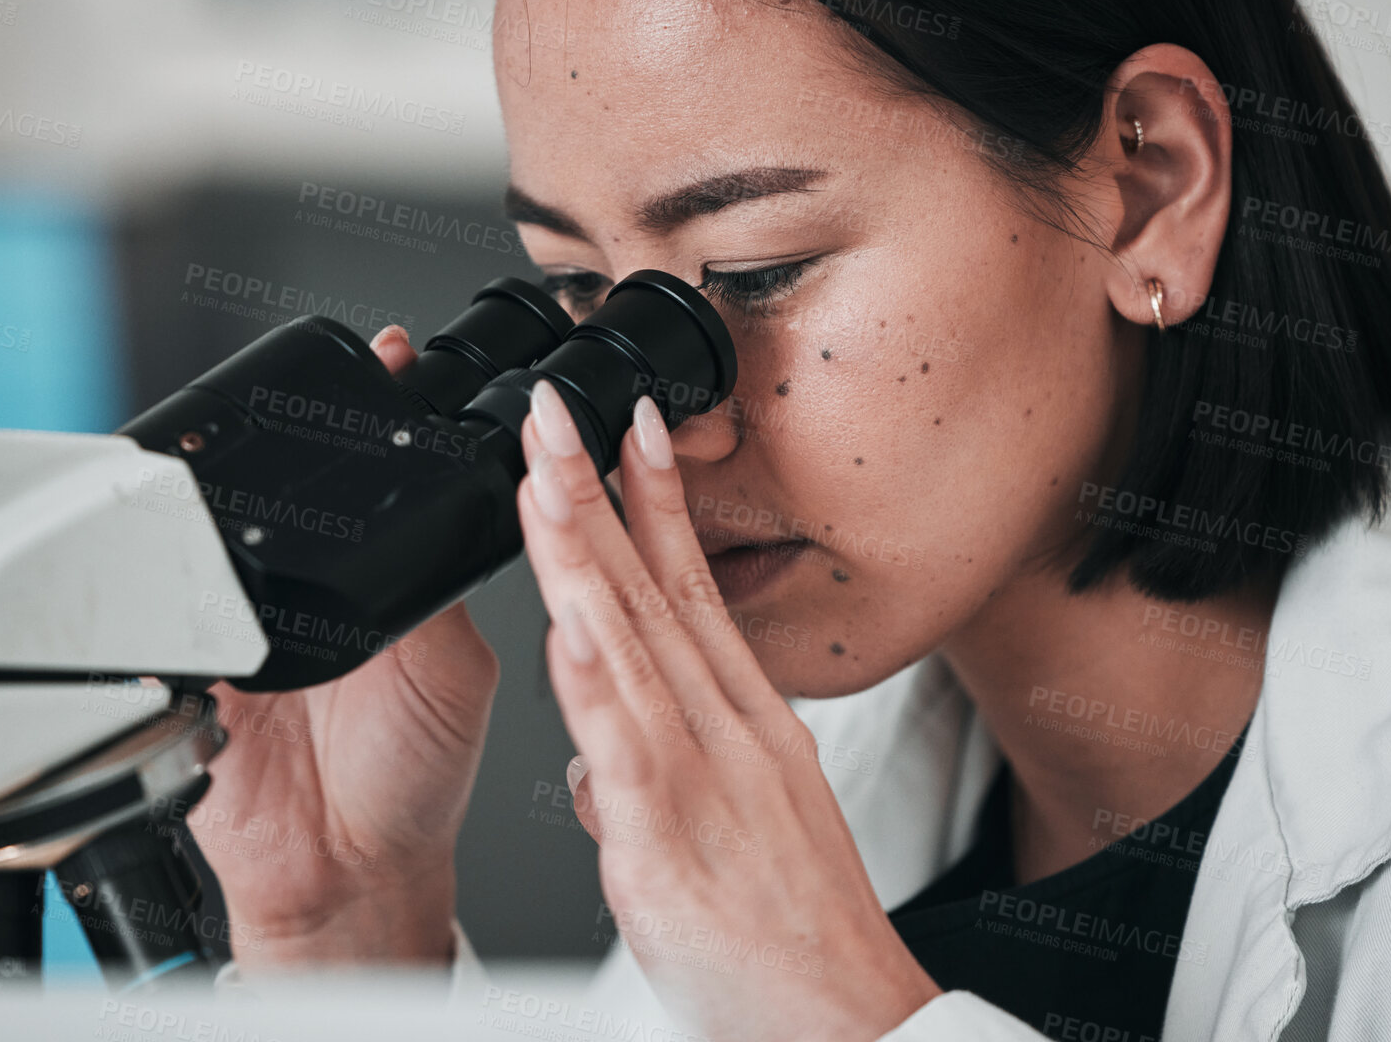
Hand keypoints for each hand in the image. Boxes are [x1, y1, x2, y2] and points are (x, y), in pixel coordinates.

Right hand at [187, 325, 498, 968]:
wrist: (344, 871)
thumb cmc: (415, 776)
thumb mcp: (449, 665)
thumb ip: (433, 591)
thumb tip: (427, 504)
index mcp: (391, 578)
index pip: (384, 475)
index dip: (385, 412)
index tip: (391, 357)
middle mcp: (320, 585)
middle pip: (300, 484)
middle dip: (305, 430)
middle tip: (325, 387)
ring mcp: (251, 615)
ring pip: (226, 524)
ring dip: (234, 488)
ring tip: (258, 445)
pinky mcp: (191, 657)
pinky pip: (167, 599)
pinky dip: (171, 570)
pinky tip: (196, 550)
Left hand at [516, 381, 941, 1041]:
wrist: (847, 1026)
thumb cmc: (793, 939)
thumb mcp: (739, 827)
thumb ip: (660, 777)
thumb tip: (593, 755)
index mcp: (744, 722)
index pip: (690, 588)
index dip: (655, 502)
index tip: (630, 429)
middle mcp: (726, 732)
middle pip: (651, 591)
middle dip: (596, 491)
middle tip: (556, 411)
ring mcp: (701, 778)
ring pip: (628, 642)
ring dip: (580, 549)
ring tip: (542, 470)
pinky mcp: (670, 842)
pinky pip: (624, 746)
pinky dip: (592, 676)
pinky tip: (564, 618)